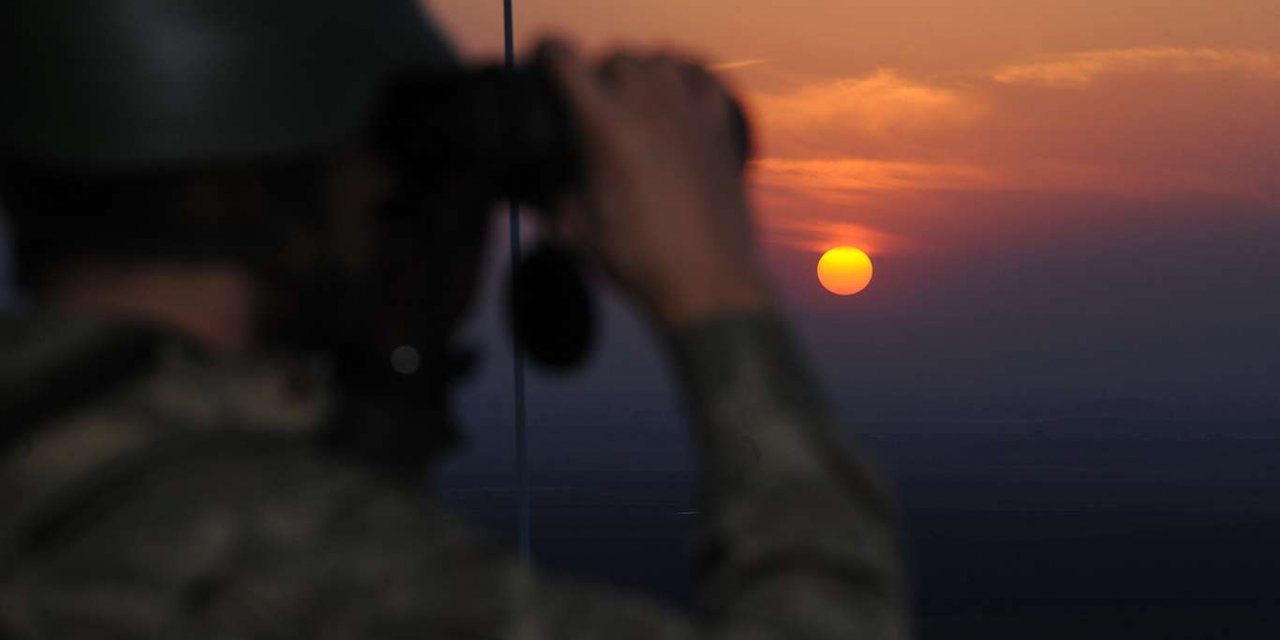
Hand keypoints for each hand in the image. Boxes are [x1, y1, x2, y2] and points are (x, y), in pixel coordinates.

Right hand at [539, 40, 772, 328]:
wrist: (707, 282)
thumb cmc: (641, 262)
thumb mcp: (578, 233)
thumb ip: (555, 204)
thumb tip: (544, 197)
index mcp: (604, 126)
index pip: (565, 59)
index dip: (547, 53)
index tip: (543, 63)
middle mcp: (648, 107)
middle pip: (617, 57)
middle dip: (599, 73)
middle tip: (593, 103)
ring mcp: (689, 114)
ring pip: (662, 60)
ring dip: (643, 72)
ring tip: (635, 99)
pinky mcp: (720, 129)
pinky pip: (704, 79)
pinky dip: (688, 79)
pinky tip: (679, 99)